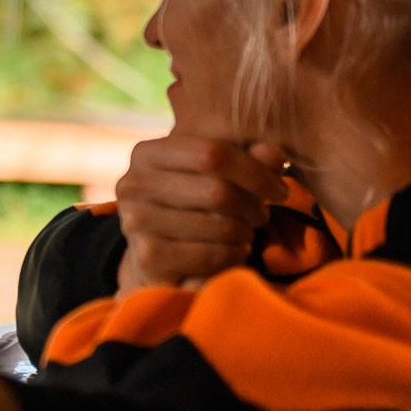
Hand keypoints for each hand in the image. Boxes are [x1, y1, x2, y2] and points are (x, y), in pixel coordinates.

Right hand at [113, 133, 288, 292]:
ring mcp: (135, 221)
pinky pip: (212, 254)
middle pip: (218, 190)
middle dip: (252, 206)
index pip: (212, 153)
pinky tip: (232, 251)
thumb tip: (273, 154)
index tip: (279, 190)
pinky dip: (234, 255)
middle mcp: (132, 184)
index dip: (256, 172)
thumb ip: (250, 161)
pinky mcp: (148, 257)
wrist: (161, 257)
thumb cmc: (196, 206)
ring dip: (244, 232)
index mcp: (146, 153)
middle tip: (260, 216)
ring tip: (242, 233)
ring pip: (219, 224)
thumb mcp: (221, 176)